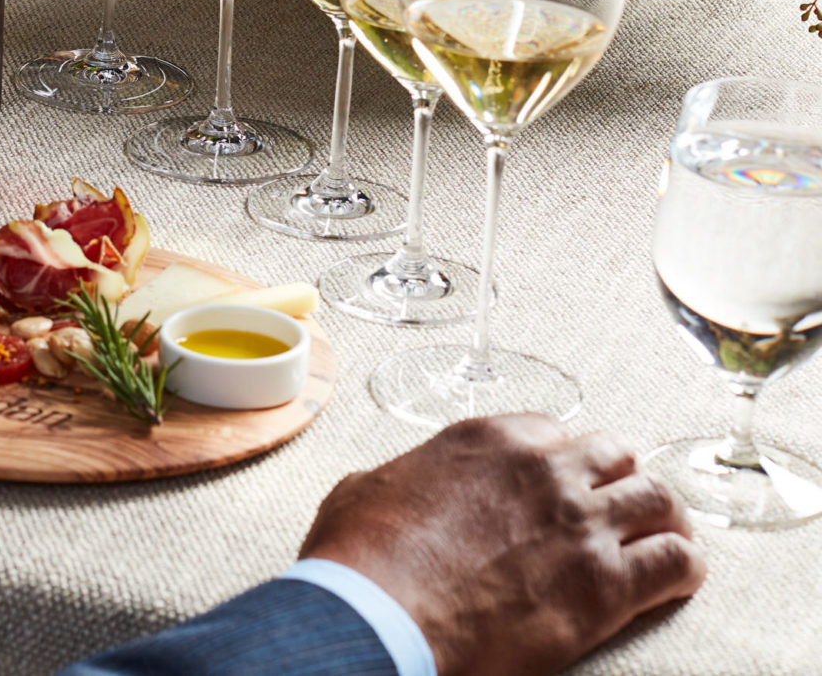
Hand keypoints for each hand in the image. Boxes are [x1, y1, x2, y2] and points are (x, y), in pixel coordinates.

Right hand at [300, 414, 705, 675]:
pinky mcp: (605, 583)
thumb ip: (401, 478)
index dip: (560, 458)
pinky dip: (682, 567)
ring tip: (662, 535)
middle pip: (616, 454)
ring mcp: (581, 523)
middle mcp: (545, 470)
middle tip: (615, 505)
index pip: (553, 430)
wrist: (381, 613)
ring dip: (661, 517)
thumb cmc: (362, 558)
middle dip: (617, 478)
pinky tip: (677, 576)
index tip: (559, 480)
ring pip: (657, 498)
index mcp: (489, 440)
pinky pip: (675, 561)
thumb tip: (393, 490)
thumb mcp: (364, 490)